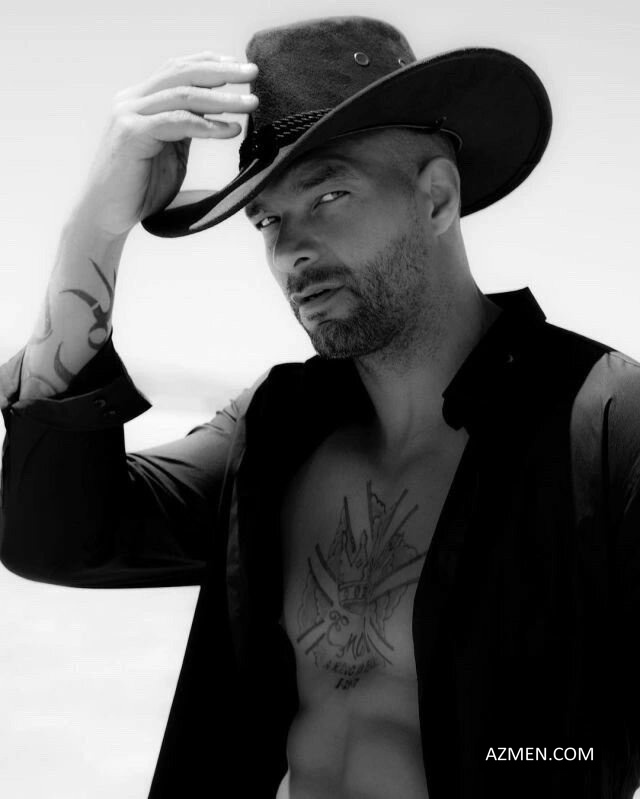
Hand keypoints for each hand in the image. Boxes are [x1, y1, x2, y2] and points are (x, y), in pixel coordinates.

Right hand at [75, 52, 257, 237]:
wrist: (106, 215)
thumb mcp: (172, 152)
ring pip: (183, 95)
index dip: (209, 63)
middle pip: (182, 74)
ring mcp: (129, 114)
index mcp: (141, 100)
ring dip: (222, 99)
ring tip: (250, 104)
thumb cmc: (140, 189)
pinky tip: (230, 130)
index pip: (177, 70)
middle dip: (222, 72)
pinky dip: (207, 125)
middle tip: (253, 73)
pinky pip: (176, 122)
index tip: (239, 66)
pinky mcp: (131, 134)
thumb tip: (225, 122)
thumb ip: (189, 131)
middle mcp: (132, 100)